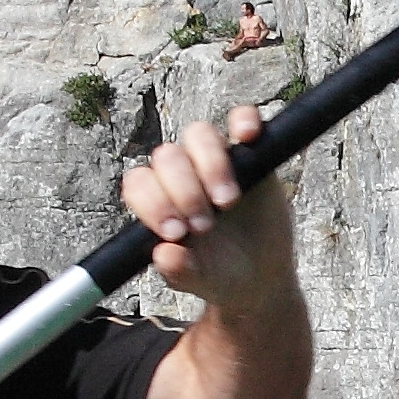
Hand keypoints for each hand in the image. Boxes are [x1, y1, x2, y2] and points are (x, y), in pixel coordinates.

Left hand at [124, 106, 293, 311]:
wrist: (259, 278)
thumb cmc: (217, 273)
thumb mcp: (197, 280)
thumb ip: (177, 270)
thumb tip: (164, 254)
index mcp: (158, 200)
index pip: (139, 183)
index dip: (153, 202)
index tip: (176, 232)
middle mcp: (182, 175)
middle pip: (167, 156)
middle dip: (184, 190)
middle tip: (205, 226)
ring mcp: (216, 160)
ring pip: (199, 134)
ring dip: (211, 165)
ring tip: (227, 202)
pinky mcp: (251, 153)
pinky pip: (243, 118)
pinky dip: (244, 120)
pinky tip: (247, 136)